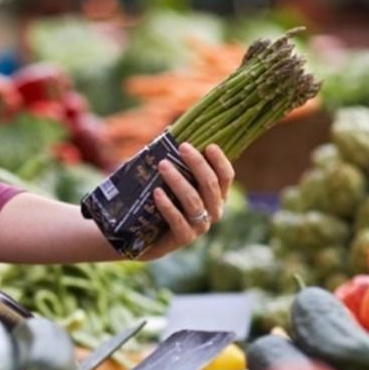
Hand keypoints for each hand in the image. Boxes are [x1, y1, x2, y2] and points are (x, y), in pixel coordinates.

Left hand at [141, 143, 234, 261]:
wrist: (143, 235)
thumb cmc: (159, 200)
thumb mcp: (169, 178)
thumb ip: (175, 159)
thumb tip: (169, 131)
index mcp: (216, 195)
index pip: (226, 177)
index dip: (220, 161)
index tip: (209, 145)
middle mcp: (213, 211)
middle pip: (211, 186)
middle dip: (197, 164)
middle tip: (182, 147)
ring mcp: (199, 227)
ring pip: (194, 201)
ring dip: (178, 181)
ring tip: (163, 165)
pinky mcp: (183, 238)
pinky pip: (178, 220)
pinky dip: (168, 206)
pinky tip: (156, 193)